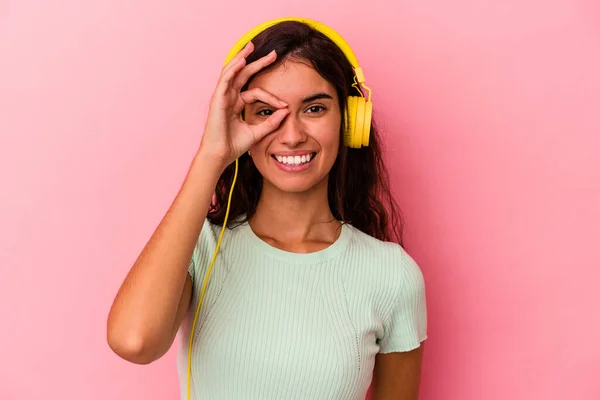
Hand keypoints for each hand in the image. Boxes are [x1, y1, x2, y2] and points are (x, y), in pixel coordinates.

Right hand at [198, 41, 289, 168]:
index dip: (272, 97)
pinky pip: (225, 80)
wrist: (220, 155)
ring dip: (242, 58)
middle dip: (257, 62)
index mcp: (236, 104)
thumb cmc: (234, 145)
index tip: (285, 105)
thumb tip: (286, 111)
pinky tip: (241, 61)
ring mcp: (222, 97)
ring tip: (251, 47)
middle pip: (243, 75)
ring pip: (232, 72)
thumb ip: (271, 122)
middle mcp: (229, 98)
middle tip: (272, 53)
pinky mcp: (217, 99)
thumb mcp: (258, 132)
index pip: (256, 92)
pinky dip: (232, 69)